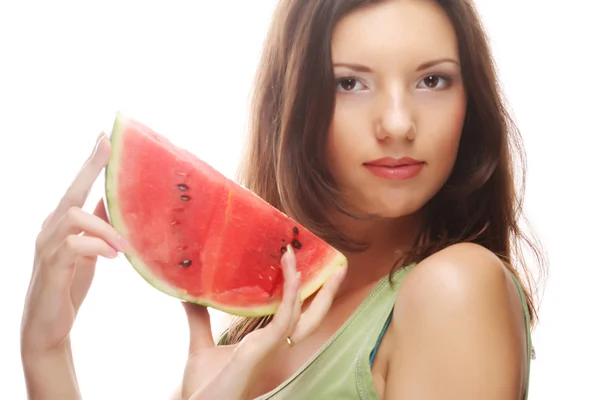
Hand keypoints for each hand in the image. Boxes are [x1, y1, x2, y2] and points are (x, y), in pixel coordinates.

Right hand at [21, 133, 126, 397]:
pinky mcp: (51, 268)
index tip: (104, 137)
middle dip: (90, 167)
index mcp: (61, 224)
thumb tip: (114, 203)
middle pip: (70, 191)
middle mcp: (50, 229)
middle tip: (107, 145)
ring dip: (103, 227)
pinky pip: (72, 246)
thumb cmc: (68, 286)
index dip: (90, 163)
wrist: (48, 327)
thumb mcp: (91, 252)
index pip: (76, 187)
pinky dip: (95, 246)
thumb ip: (98, 228)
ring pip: (71, 216)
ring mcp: (47, 247)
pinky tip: (112, 255)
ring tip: (124, 245)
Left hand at [180, 245, 346, 399]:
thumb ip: (200, 321)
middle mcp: (275, 344)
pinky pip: (285, 318)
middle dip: (328, 291)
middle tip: (340, 266)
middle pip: (312, 315)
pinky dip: (292, 296)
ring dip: (307, 283)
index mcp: (265, 343)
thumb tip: (187, 297)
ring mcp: (272, 346)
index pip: (294, 314)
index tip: (307, 268)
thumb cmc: (205, 387)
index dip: (305, 293)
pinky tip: (295, 274)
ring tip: (311, 257)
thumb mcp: (201, 347)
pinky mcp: (263, 349)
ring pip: (303, 312)